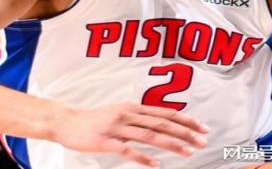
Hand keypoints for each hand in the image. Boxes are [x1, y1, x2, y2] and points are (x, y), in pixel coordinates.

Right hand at [51, 102, 208, 166]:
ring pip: (149, 135)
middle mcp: (128, 114)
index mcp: (134, 107)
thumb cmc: (97, 119)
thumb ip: (140, 116)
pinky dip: (143, 158)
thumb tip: (161, 121)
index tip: (202, 127)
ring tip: (187, 152)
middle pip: (162, 123)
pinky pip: (127, 150)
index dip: (185, 119)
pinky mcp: (105, 141)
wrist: (68, 122)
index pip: (165, 113)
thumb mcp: (121, 111)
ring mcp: (117, 127)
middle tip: (202, 140)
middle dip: (185, 132)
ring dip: (171, 144)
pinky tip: (156, 165)